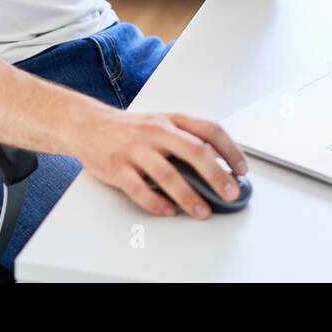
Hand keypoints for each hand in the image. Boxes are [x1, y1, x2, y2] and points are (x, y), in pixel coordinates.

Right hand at [72, 105, 249, 218]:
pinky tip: (168, 211)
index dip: (230, 150)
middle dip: (215, 175)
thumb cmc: (133, 129)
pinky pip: (139, 189)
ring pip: (167, 173)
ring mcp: (136, 149)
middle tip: (229, 193)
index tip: (242, 170)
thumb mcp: (163, 124)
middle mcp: (156, 132)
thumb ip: (189, 139)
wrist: (89, 125)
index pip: (209, 130)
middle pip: (193, 151)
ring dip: (188, 195)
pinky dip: (155, 202)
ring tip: (202, 211)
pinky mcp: (117, 167)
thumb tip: (221, 165)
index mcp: (173, 120)